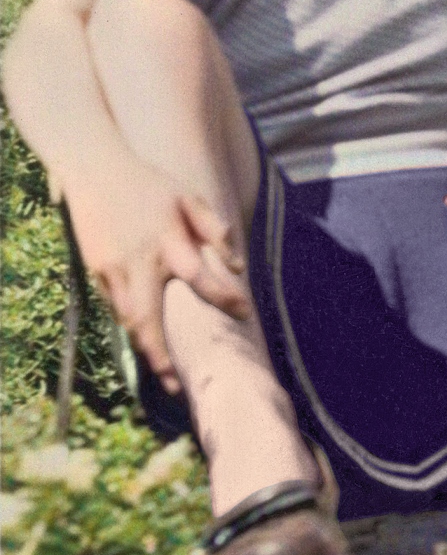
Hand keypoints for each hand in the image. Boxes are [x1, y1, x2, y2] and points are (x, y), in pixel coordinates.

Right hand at [64, 159, 249, 392]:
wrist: (93, 168)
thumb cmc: (149, 184)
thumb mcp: (188, 197)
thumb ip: (215, 229)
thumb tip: (239, 265)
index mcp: (169, 240)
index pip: (201, 277)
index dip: (224, 297)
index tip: (244, 312)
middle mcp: (140, 260)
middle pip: (148, 319)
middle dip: (161, 357)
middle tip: (178, 387)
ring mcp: (113, 267)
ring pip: (128, 319)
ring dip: (145, 348)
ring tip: (164, 373)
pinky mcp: (96, 269)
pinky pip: (114, 305)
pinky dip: (129, 324)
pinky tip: (144, 340)